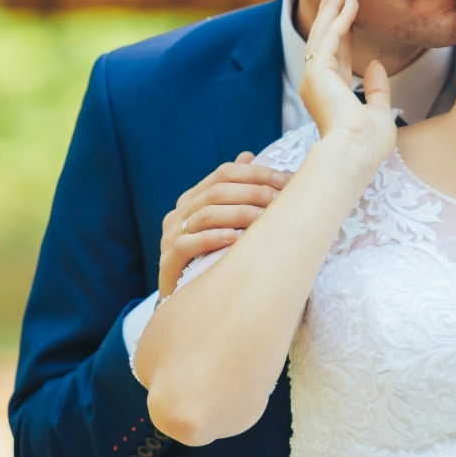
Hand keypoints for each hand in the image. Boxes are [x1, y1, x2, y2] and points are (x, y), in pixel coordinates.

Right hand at [158, 153, 290, 297]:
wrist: (187, 302)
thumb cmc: (212, 258)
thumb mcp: (223, 223)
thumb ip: (233, 191)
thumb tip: (248, 154)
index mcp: (194, 198)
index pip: (225, 173)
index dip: (257, 173)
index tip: (287, 182)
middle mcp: (180, 212)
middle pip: (217, 191)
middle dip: (254, 193)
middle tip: (282, 202)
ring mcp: (170, 235)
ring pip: (205, 214)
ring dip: (239, 214)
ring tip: (264, 220)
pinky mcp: (168, 260)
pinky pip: (188, 244)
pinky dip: (212, 239)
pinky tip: (234, 240)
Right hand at [299, 0, 394, 170]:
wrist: (355, 154)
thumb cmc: (368, 144)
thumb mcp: (380, 113)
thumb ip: (377, 90)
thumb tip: (376, 64)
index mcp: (332, 94)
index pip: (338, 54)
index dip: (345, 30)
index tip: (350, 9)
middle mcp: (318, 83)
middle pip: (326, 38)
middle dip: (332, 10)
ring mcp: (314, 77)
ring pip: (324, 32)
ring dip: (333, 6)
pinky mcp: (317, 71)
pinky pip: (332, 37)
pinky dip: (342, 17)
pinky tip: (352, 0)